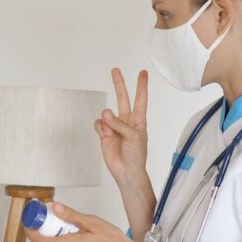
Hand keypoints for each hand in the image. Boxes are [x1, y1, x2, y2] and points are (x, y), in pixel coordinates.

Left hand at [25, 202, 145, 241]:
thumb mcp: (93, 222)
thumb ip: (72, 216)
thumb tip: (56, 208)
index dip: (31, 232)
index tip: (29, 220)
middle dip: (39, 232)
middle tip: (41, 217)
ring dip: (50, 236)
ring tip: (55, 221)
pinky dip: (59, 240)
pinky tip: (68, 230)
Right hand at [96, 68, 148, 188]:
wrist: (126, 171)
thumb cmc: (136, 155)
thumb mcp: (133, 137)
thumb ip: (119, 123)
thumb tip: (105, 113)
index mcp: (138, 120)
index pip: (140, 99)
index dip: (141, 85)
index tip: (142, 73)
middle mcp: (126, 120)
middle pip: (122, 98)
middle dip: (119, 84)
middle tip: (115, 70)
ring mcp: (114, 126)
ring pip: (106, 114)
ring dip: (107, 123)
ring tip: (111, 134)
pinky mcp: (104, 133)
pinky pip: (98, 124)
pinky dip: (100, 129)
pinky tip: (105, 137)